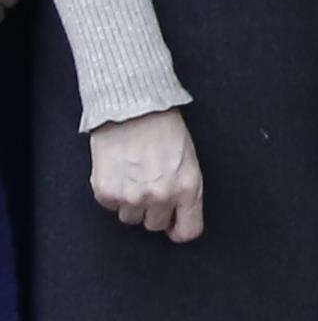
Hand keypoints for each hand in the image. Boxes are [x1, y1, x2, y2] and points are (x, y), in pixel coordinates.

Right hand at [90, 109, 203, 242]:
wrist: (133, 109)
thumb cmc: (164, 129)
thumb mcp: (189, 159)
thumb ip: (185, 190)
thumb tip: (177, 216)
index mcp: (188, 188)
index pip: (188, 231)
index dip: (179, 228)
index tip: (174, 223)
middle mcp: (160, 197)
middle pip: (154, 225)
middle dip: (154, 210)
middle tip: (151, 186)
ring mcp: (131, 197)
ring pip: (130, 218)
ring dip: (132, 203)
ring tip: (135, 174)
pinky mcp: (106, 193)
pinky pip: (111, 207)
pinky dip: (114, 193)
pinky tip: (120, 171)